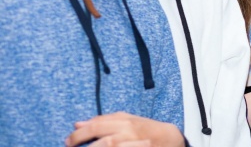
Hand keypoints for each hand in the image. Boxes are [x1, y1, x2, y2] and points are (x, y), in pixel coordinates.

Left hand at [64, 112, 184, 146]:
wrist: (170, 138)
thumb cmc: (146, 129)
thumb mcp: (126, 120)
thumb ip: (103, 120)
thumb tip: (78, 123)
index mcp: (124, 122)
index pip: (96, 126)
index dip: (79, 135)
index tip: (68, 141)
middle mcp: (129, 133)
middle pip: (103, 141)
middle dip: (85, 145)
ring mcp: (135, 144)